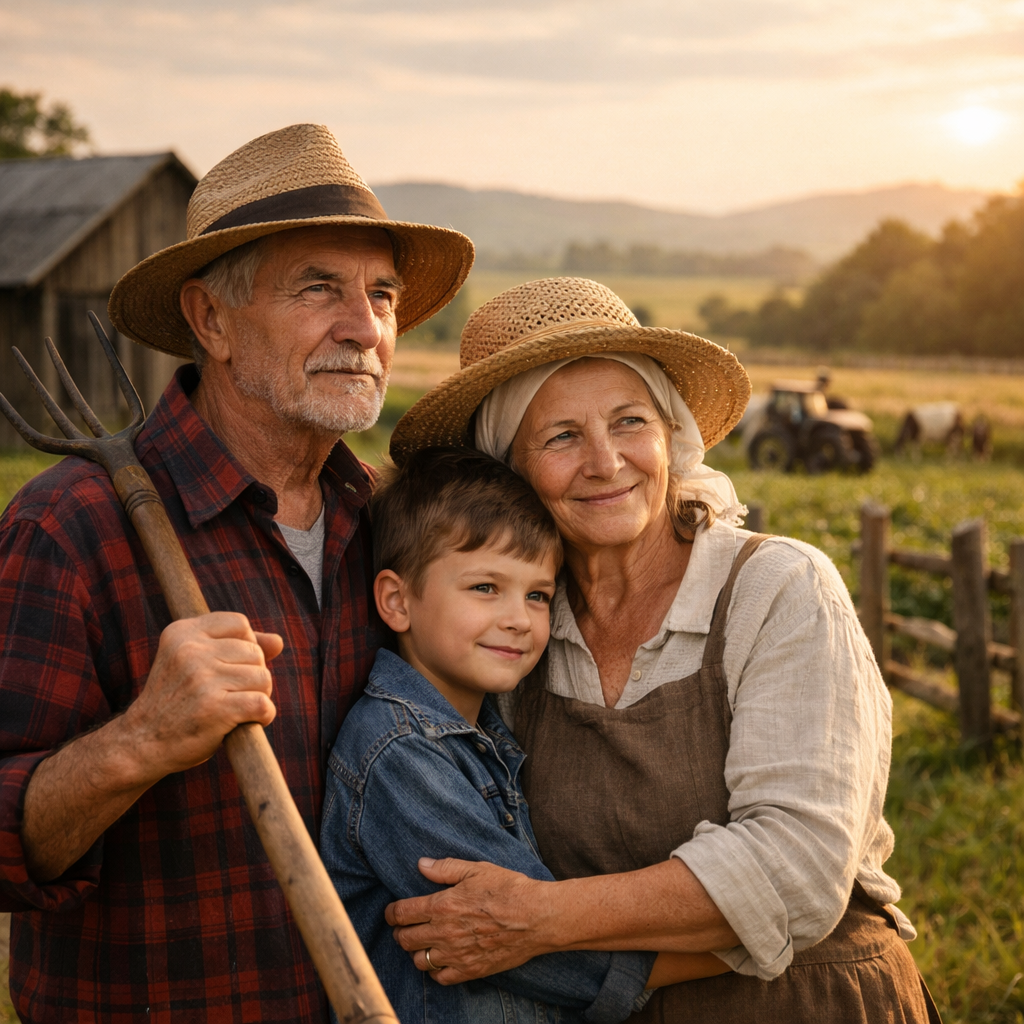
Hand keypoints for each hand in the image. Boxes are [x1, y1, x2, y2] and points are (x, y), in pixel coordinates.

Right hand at [119, 612, 282, 782]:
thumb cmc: (175, 702)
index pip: (240, 624)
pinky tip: (248, 722)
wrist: (141, 744)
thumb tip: (278, 641)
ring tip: (235, 709)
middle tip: (230, 695)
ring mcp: (202, 679)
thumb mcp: (194, 663)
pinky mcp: (215, 708)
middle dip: (253, 675)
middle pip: (255, 652)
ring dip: (259, 696)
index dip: (247, 645)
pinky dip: (264, 716)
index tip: (231, 667)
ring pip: (263, 678)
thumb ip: (235, 646)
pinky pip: (262, 704)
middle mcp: (190, 651)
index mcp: (182, 632)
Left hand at [385, 858, 551, 984]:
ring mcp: (456, 955)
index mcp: (442, 905)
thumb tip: (421, 865)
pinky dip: (436, 970)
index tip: (393, 912)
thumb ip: (445, 868)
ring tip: (425, 943)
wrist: (536, 917)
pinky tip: (443, 959)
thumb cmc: (508, 889)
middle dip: (401, 932)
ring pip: (419, 961)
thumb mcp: (477, 869)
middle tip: (406, 927)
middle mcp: (444, 932)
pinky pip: (441, 978)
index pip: (402, 913)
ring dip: (417, 952)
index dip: (391, 913)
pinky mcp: (470, 970)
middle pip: (405, 939)